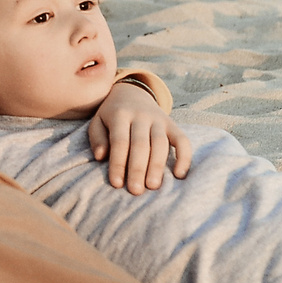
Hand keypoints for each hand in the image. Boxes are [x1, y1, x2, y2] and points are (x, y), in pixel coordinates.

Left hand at [89, 79, 192, 193]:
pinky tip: (180, 175)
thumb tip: (101, 157)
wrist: (132, 91)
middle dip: (138, 168)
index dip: (118, 163)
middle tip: (135, 191)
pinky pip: (182, 140)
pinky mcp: (172, 125)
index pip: (120, 141)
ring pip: (160, 143)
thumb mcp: (98, 121)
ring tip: (152, 186)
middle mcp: (141, 116)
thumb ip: (97, 138)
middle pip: (141, 144)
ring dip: (157, 166)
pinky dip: (184, 157)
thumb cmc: (111, 114)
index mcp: (120, 114)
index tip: (117, 184)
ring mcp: (159, 120)